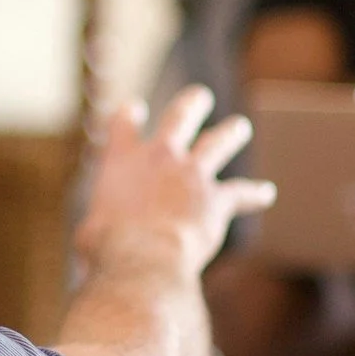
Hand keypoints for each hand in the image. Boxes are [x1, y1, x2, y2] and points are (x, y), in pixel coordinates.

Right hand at [74, 86, 276, 277]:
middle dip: (192, 104)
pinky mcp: (217, 199)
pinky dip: (254, 193)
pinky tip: (265, 193)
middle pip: (181, 116)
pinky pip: (241, 192)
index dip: (128, 115)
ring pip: (219, 142)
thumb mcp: (89, 232)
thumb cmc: (107, 249)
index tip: (133, 109)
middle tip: (201, 96)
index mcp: (121, 159)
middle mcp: (160, 156)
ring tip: (239, 127)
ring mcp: (192, 174)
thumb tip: (97, 238)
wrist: (142, 258)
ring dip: (231, 133)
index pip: (123, 123)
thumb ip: (99, 224)